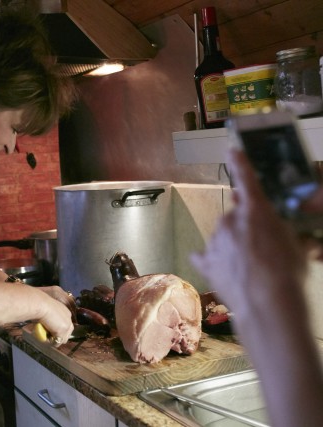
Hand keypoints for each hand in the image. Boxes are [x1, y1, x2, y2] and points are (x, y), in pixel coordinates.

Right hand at [36, 287, 74, 346]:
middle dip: (58, 337)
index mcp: (66, 312)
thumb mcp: (48, 311)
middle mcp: (69, 319)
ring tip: (44, 335)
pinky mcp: (62, 332)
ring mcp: (67, 326)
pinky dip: (49, 342)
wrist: (40, 304)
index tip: (49, 330)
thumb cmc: (40, 304)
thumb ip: (50, 318)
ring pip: (62, 340)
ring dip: (54, 340)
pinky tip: (43, 336)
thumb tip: (45, 325)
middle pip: (67, 334)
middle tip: (46, 335)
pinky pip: (56, 343)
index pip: (66, 325)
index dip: (58, 330)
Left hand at [191, 149, 306, 315]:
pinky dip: (213, 260)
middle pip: (236, 216)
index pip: (247, 179)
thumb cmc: (287, 272)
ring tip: (250, 267)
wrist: (267, 304)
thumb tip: (292, 236)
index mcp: (255, 211)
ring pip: (223, 237)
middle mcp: (229, 220)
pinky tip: (224, 270)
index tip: (232, 150)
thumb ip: (286, 232)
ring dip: (233, 245)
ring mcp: (214, 241)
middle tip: (262, 246)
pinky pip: (206, 256)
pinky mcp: (205, 261)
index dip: (240, 163)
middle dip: (246, 226)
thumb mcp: (297, 246)